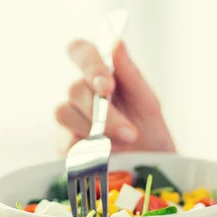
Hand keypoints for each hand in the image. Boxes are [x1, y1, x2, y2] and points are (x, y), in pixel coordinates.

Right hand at [56, 40, 175, 152]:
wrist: (151, 173)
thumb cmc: (150, 134)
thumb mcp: (148, 104)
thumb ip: (131, 75)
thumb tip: (116, 43)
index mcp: (101, 76)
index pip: (80, 51)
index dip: (88, 62)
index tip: (107, 84)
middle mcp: (81, 95)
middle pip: (75, 88)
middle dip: (103, 110)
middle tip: (130, 132)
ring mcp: (70, 121)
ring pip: (65, 112)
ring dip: (96, 128)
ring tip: (124, 145)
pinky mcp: (64, 147)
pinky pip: (65, 142)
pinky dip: (87, 149)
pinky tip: (107, 156)